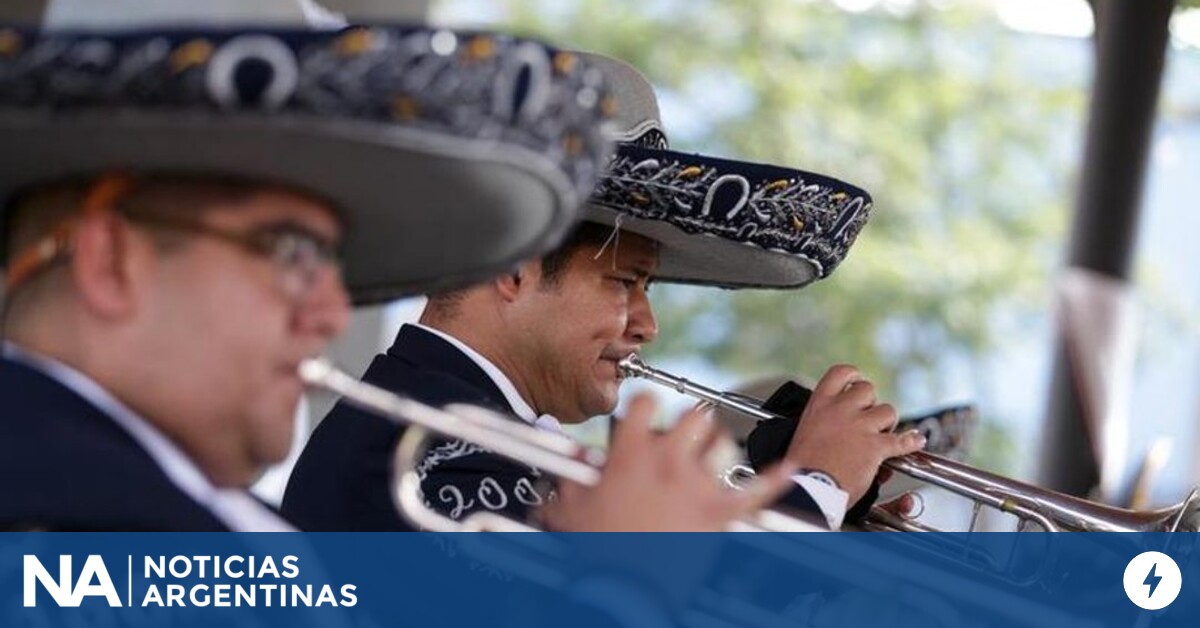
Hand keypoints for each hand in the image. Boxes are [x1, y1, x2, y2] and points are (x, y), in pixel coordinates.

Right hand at [541, 393, 796, 530]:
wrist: (626, 589)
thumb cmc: (597, 553)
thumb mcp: (569, 510)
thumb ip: (569, 484)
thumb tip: (564, 477)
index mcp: (631, 454)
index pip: (646, 402)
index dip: (646, 404)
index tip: (645, 412)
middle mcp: (668, 461)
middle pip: (692, 417)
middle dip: (688, 423)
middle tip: (681, 435)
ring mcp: (697, 484)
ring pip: (722, 444)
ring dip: (718, 446)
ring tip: (712, 450)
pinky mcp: (719, 512)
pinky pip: (757, 490)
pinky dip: (775, 479)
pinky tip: (787, 469)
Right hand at [783, 365, 924, 502]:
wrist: (809, 489)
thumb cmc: (802, 468)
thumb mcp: (804, 433)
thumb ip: (822, 422)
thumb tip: (839, 426)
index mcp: (819, 405)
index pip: (841, 373)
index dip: (854, 376)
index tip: (857, 382)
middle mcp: (840, 410)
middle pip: (868, 390)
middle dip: (872, 403)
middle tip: (868, 418)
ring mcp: (859, 427)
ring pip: (887, 412)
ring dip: (887, 424)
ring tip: (881, 436)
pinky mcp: (875, 447)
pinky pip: (902, 440)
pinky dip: (911, 442)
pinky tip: (916, 441)